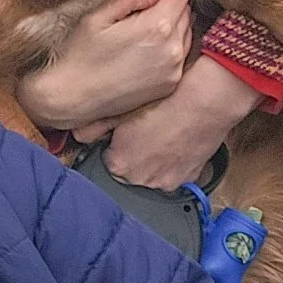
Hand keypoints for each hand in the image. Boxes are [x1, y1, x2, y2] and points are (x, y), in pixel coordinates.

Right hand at [18, 0, 192, 131]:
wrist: (74, 97)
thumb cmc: (81, 55)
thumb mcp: (98, 17)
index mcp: (156, 26)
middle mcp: (172, 48)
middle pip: (186, 13)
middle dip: (169, 8)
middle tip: (141, 16)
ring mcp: (174, 69)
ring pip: (186, 34)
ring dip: (172, 29)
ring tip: (142, 36)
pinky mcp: (170, 84)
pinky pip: (180, 56)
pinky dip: (170, 50)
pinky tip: (145, 54)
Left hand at [89, 57, 263, 190]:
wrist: (206, 102)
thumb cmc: (167, 101)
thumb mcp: (122, 109)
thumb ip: (94, 126)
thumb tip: (76, 133)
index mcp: (120, 165)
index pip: (106, 160)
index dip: (114, 143)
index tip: (121, 131)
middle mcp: (142, 180)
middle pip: (130, 169)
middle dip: (133, 153)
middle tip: (143, 129)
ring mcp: (168, 181)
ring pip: (152, 172)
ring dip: (153, 158)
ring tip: (162, 132)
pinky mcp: (190, 177)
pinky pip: (174, 171)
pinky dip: (174, 160)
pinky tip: (176, 138)